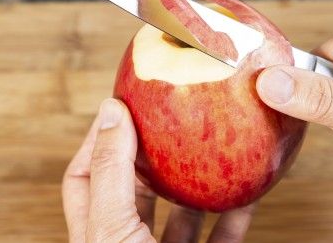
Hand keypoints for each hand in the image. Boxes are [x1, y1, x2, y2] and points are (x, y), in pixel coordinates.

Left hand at [62, 98, 254, 242]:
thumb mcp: (113, 228)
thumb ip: (112, 173)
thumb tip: (111, 111)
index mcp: (97, 233)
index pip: (84, 176)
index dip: (99, 138)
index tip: (122, 104)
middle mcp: (129, 242)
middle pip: (135, 188)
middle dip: (154, 153)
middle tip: (173, 118)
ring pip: (182, 212)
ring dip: (199, 180)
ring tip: (213, 146)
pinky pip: (224, 236)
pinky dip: (236, 212)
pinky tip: (247, 191)